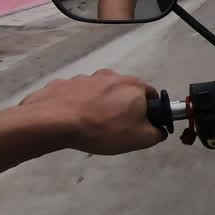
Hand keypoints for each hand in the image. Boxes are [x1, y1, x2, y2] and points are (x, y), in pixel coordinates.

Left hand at [17, 69, 165, 154]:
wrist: (55, 121)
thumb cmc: (103, 129)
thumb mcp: (139, 139)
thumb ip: (156, 133)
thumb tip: (159, 129)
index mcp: (133, 85)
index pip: (151, 96)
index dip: (149, 112)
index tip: (140, 126)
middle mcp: (111, 75)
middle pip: (124, 92)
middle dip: (123, 108)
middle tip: (115, 129)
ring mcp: (86, 77)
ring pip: (99, 93)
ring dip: (99, 106)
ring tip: (91, 126)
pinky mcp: (65, 84)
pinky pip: (77, 95)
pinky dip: (78, 105)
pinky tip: (73, 121)